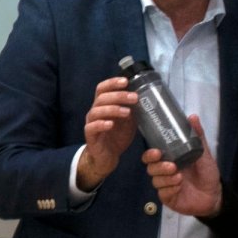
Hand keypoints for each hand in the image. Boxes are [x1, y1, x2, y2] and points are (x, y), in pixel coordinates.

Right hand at [77, 76, 138, 190]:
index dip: (112, 83)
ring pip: (96, 111)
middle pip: (102, 97)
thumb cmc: (118, 135)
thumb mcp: (129, 120)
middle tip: (134, 98)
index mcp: (104, 105)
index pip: (102, 88)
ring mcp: (91, 123)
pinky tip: (110, 124)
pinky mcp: (90, 136)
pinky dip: (101, 124)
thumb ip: (133, 109)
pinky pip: (91, 127)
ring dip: (112, 109)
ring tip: (127, 112)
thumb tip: (148, 97)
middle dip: (118, 95)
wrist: (108, 156)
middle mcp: (95, 111)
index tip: (126, 81)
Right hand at [143, 115, 222, 216]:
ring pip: (155, 181)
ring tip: (179, 177)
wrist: (214, 194)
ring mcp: (165, 185)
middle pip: (150, 168)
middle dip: (159, 166)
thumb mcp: (203, 153)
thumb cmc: (207, 172)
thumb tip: (192, 116)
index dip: (150, 153)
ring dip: (166, 178)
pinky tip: (179, 187)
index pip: (152, 155)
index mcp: (170, 159)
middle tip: (171, 166)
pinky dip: (170, 189)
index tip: (157, 151)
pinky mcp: (168, 198)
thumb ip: (198, 136)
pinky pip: (163, 193)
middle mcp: (164, 172)